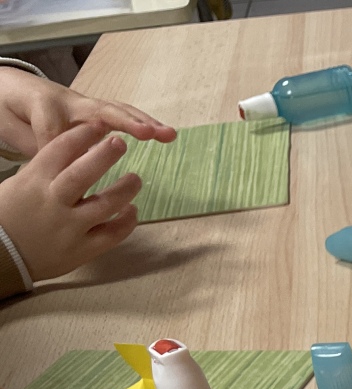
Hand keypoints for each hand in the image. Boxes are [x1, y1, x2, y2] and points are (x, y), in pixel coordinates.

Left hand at [0, 69, 173, 156]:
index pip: (54, 127)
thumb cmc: (17, 111)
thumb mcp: (16, 129)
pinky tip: (164, 134)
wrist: (16, 91)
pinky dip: (145, 124)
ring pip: (117, 112)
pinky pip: (123, 115)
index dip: (60, 144)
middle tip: (148, 134)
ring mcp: (87, 105)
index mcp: (43, 106)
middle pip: (100, 111)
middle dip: (125, 121)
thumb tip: (57, 165)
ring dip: (144, 123)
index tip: (64, 166)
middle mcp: (70, 103)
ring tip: (167, 134)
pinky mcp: (99, 112)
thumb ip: (36, 146)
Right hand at [0, 122, 140, 281]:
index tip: (99, 125)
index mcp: (34, 180)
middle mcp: (54, 201)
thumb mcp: (20, 184)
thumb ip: (45, 170)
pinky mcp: (83, 249)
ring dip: (125, 189)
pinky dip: (126, 222)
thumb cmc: (10, 215)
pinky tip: (132, 210)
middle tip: (121, 142)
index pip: (60, 149)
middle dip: (105, 155)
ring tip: (135, 179)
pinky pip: (112, 234)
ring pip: (106, 205)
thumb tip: (76, 151)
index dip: (82, 135)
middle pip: (84, 173)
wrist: (1, 254)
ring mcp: (70, 226)